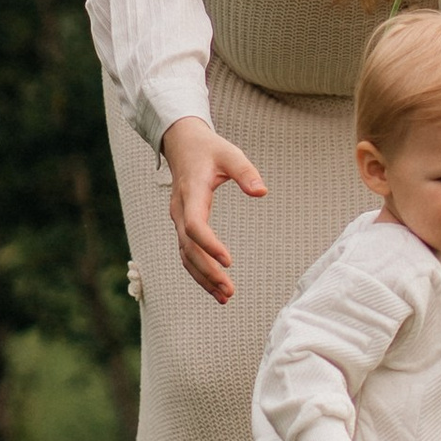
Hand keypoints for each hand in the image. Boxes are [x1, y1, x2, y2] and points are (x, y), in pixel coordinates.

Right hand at [159, 115, 265, 302]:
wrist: (182, 144)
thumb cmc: (208, 149)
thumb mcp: (230, 154)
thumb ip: (246, 172)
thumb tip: (262, 192)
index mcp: (192, 193)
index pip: (194, 225)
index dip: (209, 244)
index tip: (228, 260)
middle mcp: (180, 210)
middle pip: (189, 248)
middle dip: (208, 272)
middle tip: (229, 291)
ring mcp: (179, 220)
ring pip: (186, 256)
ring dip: (203, 278)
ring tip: (225, 296)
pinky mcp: (183, 226)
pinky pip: (187, 254)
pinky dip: (199, 272)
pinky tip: (215, 287)